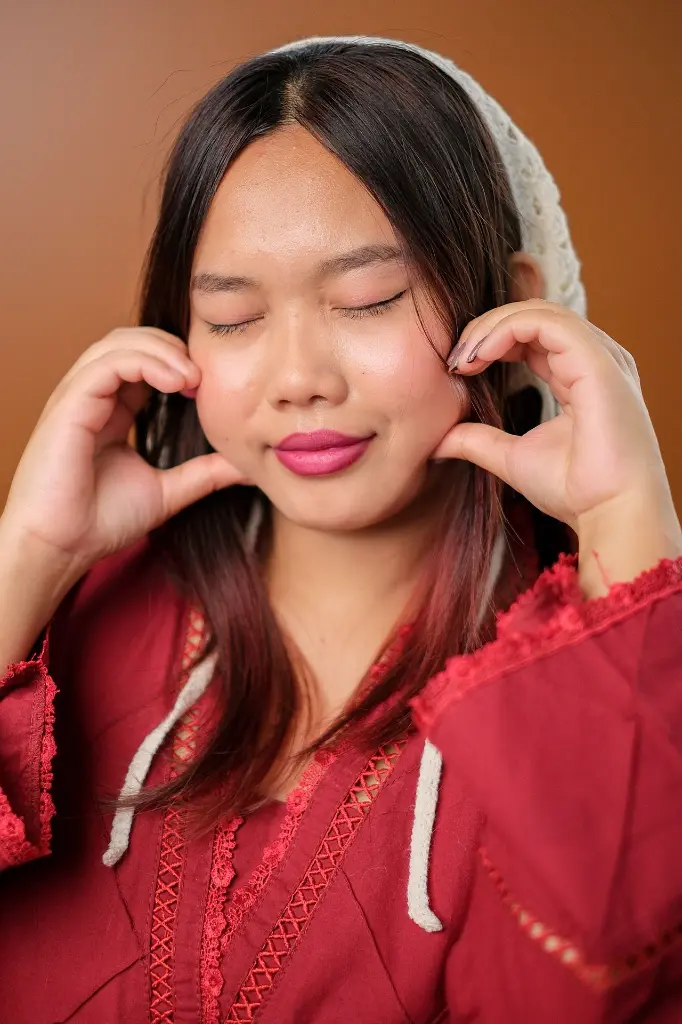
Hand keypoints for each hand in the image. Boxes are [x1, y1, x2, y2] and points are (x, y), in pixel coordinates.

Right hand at [1, 327, 243, 586]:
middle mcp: (92, 398)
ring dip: (163, 350)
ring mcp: (77, 398)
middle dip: (174, 347)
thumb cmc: (99, 523)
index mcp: (112, 411)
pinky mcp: (68, 405)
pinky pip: (106, 364)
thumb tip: (247, 467)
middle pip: (132, 341)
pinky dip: (144, 362)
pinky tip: (176, 381)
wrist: (61, 549)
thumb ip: (204, 473)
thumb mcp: (168, 492)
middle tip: (207, 374)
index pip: (145, 362)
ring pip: (119, 343)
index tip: (211, 386)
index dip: (180, 362)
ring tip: (194, 377)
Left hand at [435, 300, 681, 592]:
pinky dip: (507, 330)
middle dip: (486, 329)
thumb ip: (477, 441)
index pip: (532, 335)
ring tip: (463, 358)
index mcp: (580, 376)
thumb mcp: (511, 459)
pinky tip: (481, 355)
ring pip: (539, 311)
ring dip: (491, 327)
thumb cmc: (576, 493)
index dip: (490, 341)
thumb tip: (438, 441)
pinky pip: (548, 322)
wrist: (610, 514)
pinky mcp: (598, 361)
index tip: (457, 368)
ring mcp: (601, 356)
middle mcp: (595, 359)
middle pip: (534, 315)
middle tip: (454, 360)